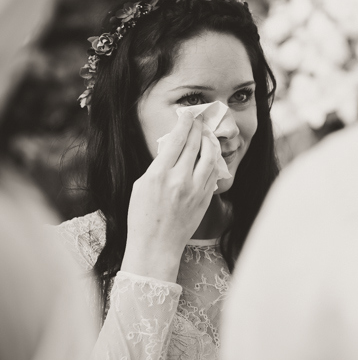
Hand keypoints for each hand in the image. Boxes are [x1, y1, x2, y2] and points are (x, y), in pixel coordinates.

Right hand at [121, 111, 219, 281]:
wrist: (156, 246)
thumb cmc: (142, 217)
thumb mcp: (141, 186)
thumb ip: (158, 165)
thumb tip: (172, 147)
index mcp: (158, 175)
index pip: (176, 140)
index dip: (184, 123)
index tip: (187, 113)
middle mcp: (179, 180)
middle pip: (195, 143)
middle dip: (198, 127)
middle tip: (200, 117)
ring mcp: (195, 189)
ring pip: (210, 156)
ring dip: (210, 141)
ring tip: (207, 134)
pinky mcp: (205, 198)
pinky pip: (214, 172)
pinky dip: (214, 159)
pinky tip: (211, 154)